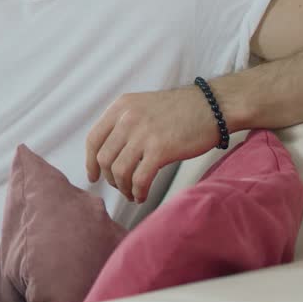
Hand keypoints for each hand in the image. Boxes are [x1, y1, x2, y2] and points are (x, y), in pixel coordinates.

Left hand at [85, 87, 219, 203]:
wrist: (213, 105)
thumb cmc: (182, 110)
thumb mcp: (144, 106)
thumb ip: (124, 124)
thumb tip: (108, 154)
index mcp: (121, 106)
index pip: (93, 139)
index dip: (90, 162)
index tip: (93, 176)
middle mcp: (128, 118)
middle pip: (104, 158)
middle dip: (110, 178)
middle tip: (120, 187)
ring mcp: (143, 133)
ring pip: (119, 171)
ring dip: (123, 188)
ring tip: (132, 194)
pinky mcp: (160, 149)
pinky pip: (139, 179)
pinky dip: (137, 192)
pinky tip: (142, 195)